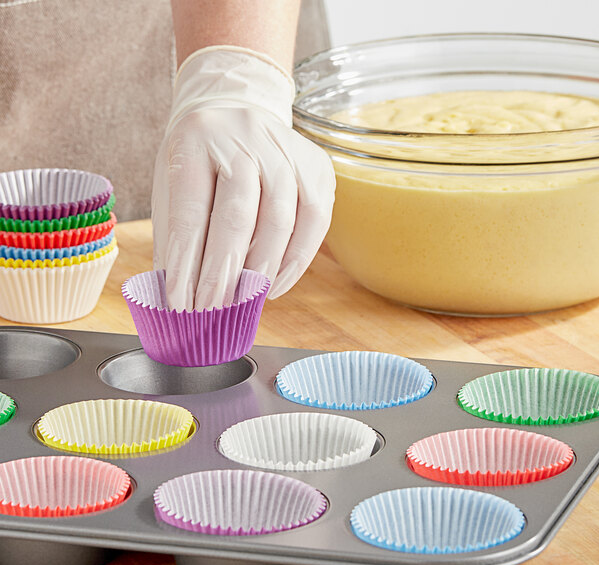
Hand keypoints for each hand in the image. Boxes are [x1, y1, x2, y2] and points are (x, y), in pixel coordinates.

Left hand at [151, 46, 335, 310]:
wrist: (238, 110)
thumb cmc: (200, 158)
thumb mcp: (172, 183)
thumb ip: (174, 235)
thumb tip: (175, 296)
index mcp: (196, 138)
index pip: (190, 210)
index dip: (186, 263)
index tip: (180, 302)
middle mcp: (244, 137)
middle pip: (237, 215)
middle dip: (224, 272)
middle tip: (213, 310)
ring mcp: (285, 149)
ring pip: (281, 219)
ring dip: (263, 270)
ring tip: (245, 300)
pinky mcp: (316, 165)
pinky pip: (315, 219)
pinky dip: (297, 259)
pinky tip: (277, 284)